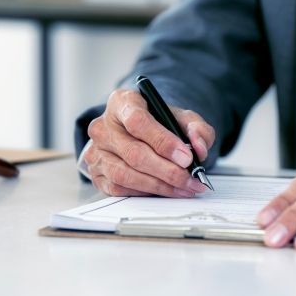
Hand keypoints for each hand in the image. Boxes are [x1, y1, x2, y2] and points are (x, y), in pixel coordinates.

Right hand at [84, 88, 215, 196]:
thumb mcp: (182, 118)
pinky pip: (119, 188)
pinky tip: (165, 190)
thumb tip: (199, 148)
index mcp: (122, 103)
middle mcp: (103, 126)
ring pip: (125, 174)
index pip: (138, 121)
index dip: (163, 142)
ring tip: (183, 188)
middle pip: (134, 153)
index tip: (186, 157)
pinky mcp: (96, 173)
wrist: (140, 133)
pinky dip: (145, 193)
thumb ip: (197, 128)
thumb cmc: (159, 124)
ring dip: (159, 186)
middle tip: (191, 179)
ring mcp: (97, 151)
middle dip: (168, 171)